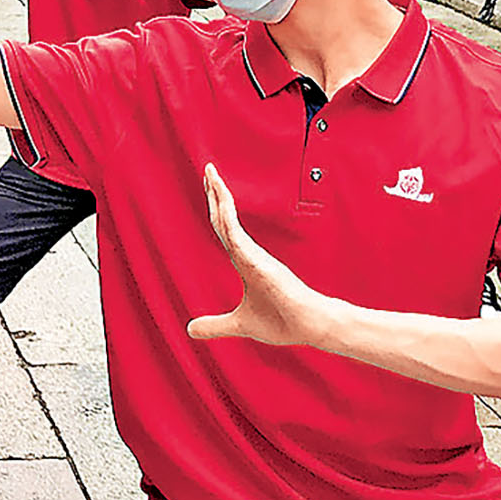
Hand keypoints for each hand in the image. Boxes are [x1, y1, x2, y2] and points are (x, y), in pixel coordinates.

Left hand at [185, 165, 319, 350]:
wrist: (311, 327)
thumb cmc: (283, 322)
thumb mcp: (239, 324)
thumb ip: (215, 325)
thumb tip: (189, 329)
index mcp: (244, 263)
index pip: (224, 229)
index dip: (215, 208)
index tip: (208, 187)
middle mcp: (249, 255)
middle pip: (225, 219)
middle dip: (215, 194)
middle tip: (207, 170)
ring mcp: (257, 258)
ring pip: (231, 223)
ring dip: (221, 198)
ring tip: (211, 176)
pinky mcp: (265, 266)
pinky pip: (241, 242)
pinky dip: (230, 224)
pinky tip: (222, 209)